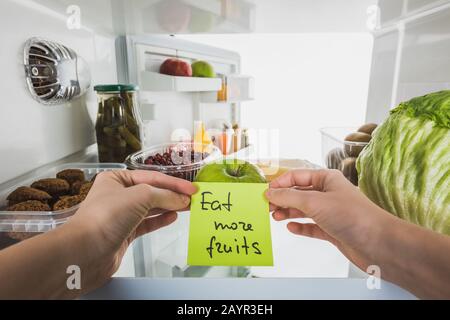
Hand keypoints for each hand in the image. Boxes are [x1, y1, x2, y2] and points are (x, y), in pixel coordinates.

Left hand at [65, 170, 195, 291]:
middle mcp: (117, 195)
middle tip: (193, 198)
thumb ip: (164, 195)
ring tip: (187, 207)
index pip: (152, 177)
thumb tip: (181, 198)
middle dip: (173, 194)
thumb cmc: (104, 217)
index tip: (192, 188)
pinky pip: (147, 223)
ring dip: (170, 206)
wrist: (86, 252)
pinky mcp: (125, 233)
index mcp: (116, 179)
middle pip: (152, 192)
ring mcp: (121, 215)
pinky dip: (160, 220)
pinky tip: (172, 217)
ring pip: (151, 208)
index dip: (174, 182)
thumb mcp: (139, 196)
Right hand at [265, 169, 390, 271]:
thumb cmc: (354, 217)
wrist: (379, 244)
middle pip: (299, 193)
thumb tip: (270, 192)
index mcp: (327, 179)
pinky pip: (311, 227)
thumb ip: (289, 197)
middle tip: (266, 207)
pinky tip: (291, 227)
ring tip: (275, 217)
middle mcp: (328, 194)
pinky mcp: (333, 230)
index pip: (297, 176)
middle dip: (282, 199)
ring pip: (303, 210)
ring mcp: (331, 213)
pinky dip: (300, 227)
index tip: (265, 192)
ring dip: (288, 213)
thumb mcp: (315, 202)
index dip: (280, 183)